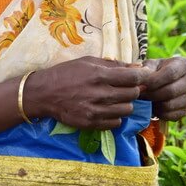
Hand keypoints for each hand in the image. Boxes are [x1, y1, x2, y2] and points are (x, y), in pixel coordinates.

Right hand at [24, 56, 147, 130]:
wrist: (44, 93)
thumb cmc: (67, 73)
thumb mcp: (88, 62)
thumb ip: (114, 64)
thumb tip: (137, 66)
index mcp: (100, 75)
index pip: (134, 78)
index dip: (142, 77)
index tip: (142, 77)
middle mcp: (100, 94)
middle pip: (133, 94)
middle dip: (133, 89)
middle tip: (124, 87)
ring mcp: (96, 111)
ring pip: (127, 110)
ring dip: (125, 103)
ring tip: (114, 98)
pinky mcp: (91, 123)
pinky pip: (116, 122)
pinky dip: (115, 116)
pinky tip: (106, 109)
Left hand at [134, 56, 185, 121]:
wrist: (160, 84)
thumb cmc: (153, 72)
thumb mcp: (149, 65)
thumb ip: (145, 70)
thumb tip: (143, 76)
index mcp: (183, 64)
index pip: (170, 73)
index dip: (154, 81)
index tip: (141, 85)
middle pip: (171, 91)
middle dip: (152, 95)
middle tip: (139, 95)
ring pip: (170, 105)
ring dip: (154, 105)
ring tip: (145, 100)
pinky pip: (171, 115)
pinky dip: (159, 113)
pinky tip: (153, 107)